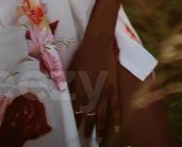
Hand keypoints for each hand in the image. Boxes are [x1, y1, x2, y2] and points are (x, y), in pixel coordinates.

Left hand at [66, 28, 120, 142]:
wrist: (97, 44)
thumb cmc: (81, 55)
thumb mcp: (71, 71)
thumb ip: (70, 86)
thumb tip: (66, 97)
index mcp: (80, 90)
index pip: (77, 111)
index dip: (77, 121)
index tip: (75, 130)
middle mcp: (92, 94)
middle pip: (90, 116)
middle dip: (88, 129)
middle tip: (87, 139)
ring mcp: (104, 92)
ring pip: (102, 114)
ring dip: (101, 128)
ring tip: (101, 140)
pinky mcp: (113, 88)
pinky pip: (115, 106)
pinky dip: (116, 117)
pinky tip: (116, 127)